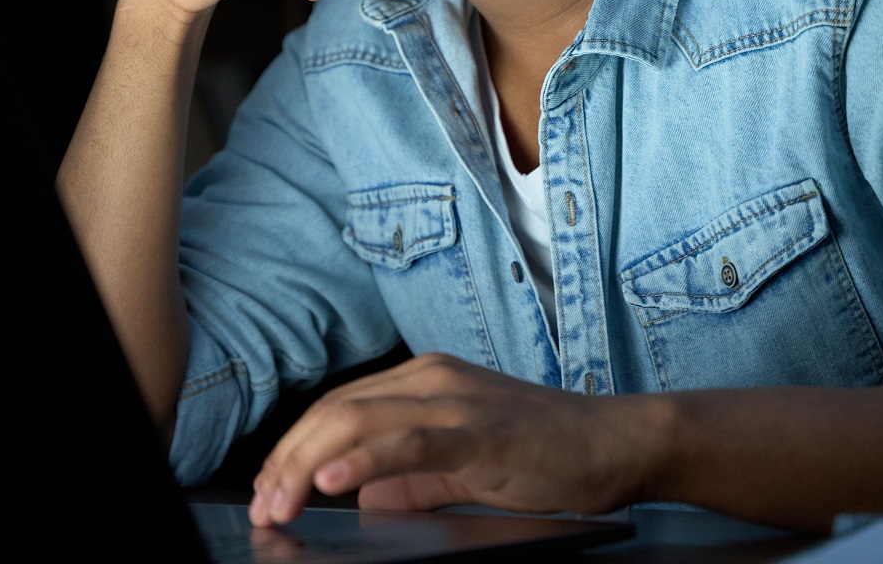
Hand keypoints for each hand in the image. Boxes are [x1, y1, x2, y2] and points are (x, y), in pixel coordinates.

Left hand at [248, 353, 659, 525]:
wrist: (619, 443)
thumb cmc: (549, 452)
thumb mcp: (464, 466)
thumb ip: (413, 478)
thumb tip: (363, 495)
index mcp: (425, 380)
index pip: (338, 408)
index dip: (292, 448)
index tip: (267, 489)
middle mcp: (433, 377)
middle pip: (336, 411)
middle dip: (286, 459)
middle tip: (262, 505)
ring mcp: (456, 398)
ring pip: (360, 420)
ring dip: (307, 462)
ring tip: (280, 500)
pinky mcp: (480, 428)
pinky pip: (411, 441)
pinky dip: (364, 459)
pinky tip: (333, 479)